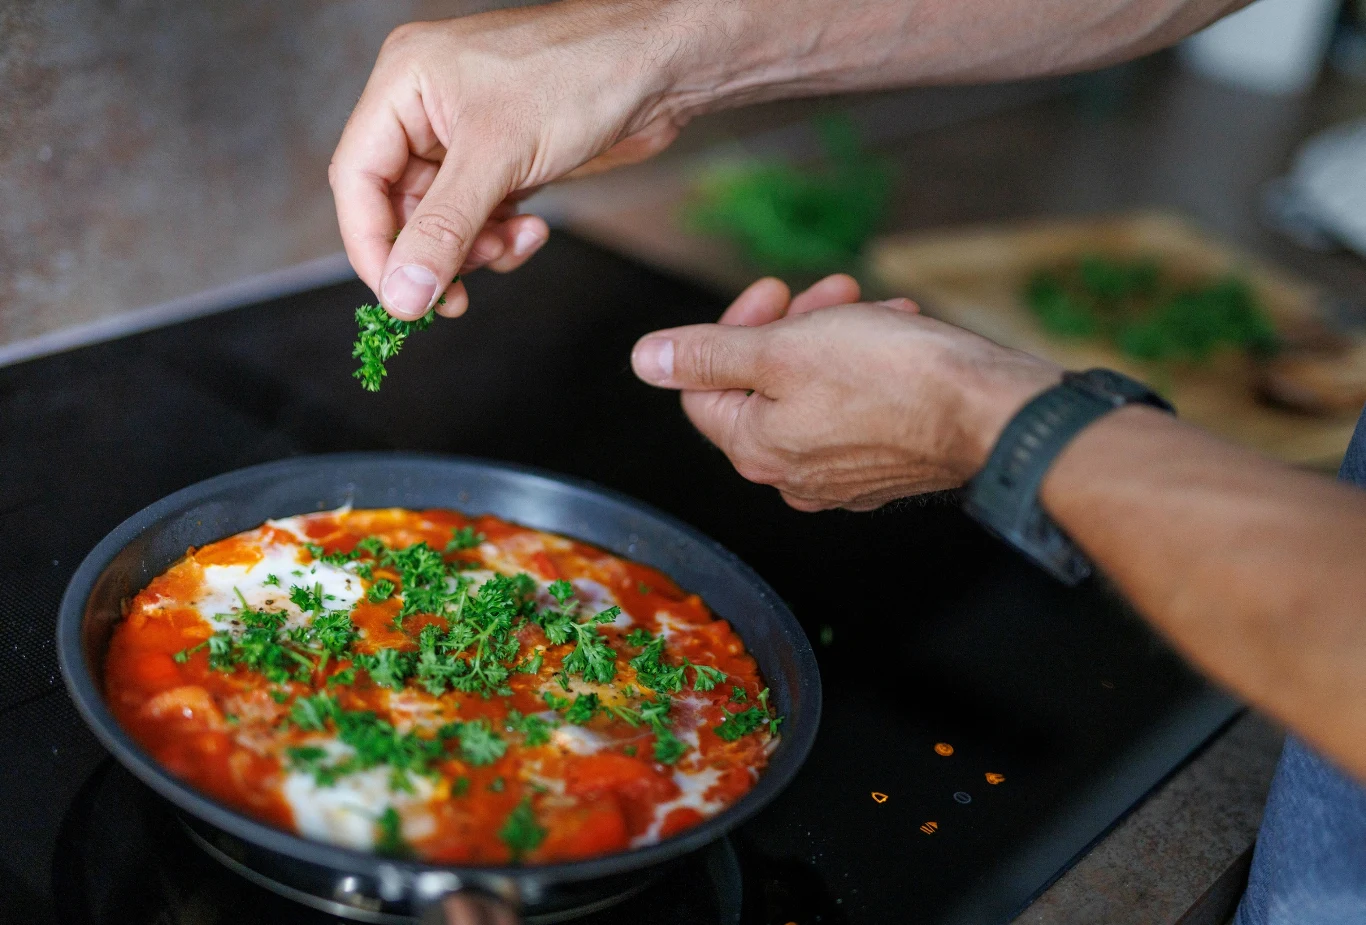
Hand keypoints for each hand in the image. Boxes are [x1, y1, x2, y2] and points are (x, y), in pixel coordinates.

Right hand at [331, 2, 704, 319]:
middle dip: (433, 250)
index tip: (399, 298)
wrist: (663, 67)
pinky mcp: (506, 157)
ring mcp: (468, 134)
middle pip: (398, 205)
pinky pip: (480, 215)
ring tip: (511, 245)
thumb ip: (443, 230)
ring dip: (473, 248)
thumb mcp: (499, 156)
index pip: (356, 177)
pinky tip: (532, 230)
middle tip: (461, 291)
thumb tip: (401, 294)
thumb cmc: (583, 75)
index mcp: (404, 82)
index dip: (372, 245)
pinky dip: (501, 236)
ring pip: (442, 218)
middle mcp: (426, 106)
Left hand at [630, 276, 1060, 510]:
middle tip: (828, 292)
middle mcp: (792, 474)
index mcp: (755, 449)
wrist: (993, 415)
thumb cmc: (893, 378)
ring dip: (833, 340)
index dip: (730, 330)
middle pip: (762, 390)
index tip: (771, 292)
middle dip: (790, 329)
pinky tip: (897, 334)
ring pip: (813, 393)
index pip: (705, 389)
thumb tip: (646, 361)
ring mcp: (841, 477)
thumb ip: (708, 356)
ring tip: (872, 308)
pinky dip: (867, 368)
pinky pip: (857, 411)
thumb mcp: (783, 350)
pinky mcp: (886, 468)